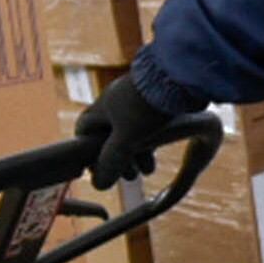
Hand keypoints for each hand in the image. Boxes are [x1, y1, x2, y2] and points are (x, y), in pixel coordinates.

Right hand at [75, 72, 173, 190]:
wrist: (179, 77)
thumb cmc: (147, 107)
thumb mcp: (126, 139)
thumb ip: (111, 162)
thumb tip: (98, 185)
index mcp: (102, 107)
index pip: (84, 130)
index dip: (88, 152)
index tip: (98, 170)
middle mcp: (116, 102)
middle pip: (110, 135)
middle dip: (119, 158)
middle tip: (130, 176)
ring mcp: (136, 101)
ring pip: (131, 132)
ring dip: (137, 153)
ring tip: (147, 171)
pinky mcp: (155, 101)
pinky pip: (147, 125)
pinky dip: (150, 142)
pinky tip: (159, 154)